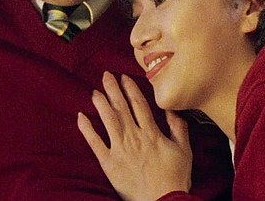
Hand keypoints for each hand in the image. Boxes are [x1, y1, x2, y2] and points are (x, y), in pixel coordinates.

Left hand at [77, 72, 192, 200]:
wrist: (163, 200)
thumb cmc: (175, 177)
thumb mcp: (184, 149)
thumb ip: (178, 127)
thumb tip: (172, 109)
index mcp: (152, 133)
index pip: (139, 104)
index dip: (130, 89)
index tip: (124, 77)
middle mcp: (134, 137)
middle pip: (121, 107)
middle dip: (113, 89)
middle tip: (105, 75)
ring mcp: (120, 149)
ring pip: (108, 121)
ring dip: (100, 104)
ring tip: (94, 91)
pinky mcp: (109, 163)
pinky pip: (95, 143)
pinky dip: (87, 129)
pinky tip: (81, 117)